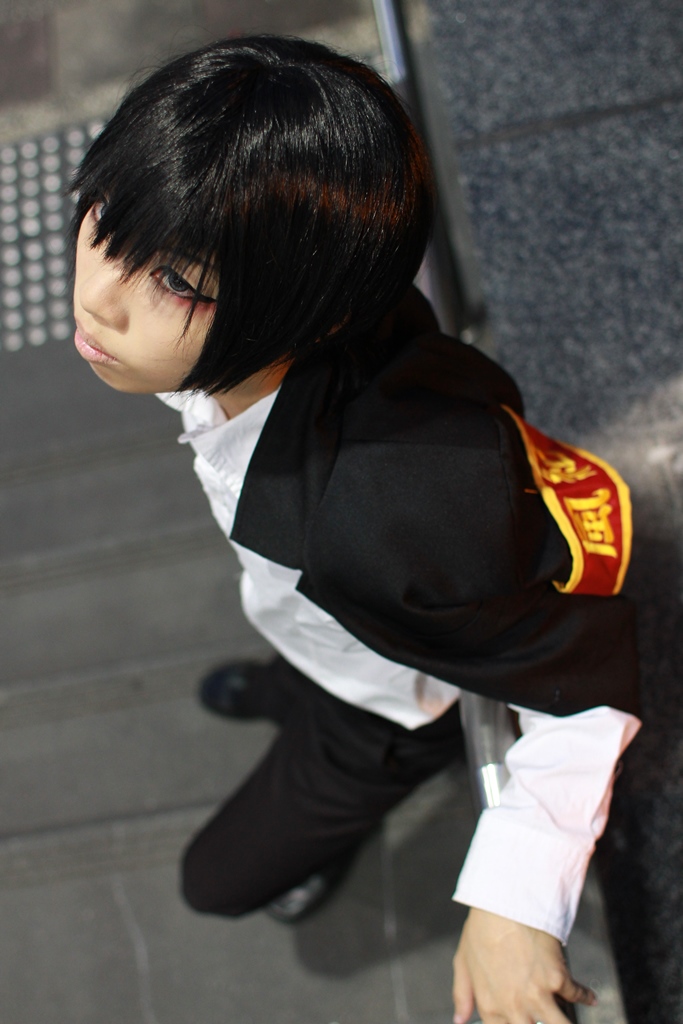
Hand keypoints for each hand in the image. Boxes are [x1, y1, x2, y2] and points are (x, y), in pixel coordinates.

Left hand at [452, 908, 596, 1023]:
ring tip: (566, 1018)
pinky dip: (586, 997)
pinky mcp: (558, 979)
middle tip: (546, 1017)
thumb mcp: (463, 962)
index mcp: (491, 1007)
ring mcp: (538, 996)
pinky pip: (578, 995)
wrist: (504, 903)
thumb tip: (459, 1020)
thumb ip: (462, 995)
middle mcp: (515, 1007)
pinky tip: (590, 998)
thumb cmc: (481, 929)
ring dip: (565, 1022)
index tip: (526, 1021)